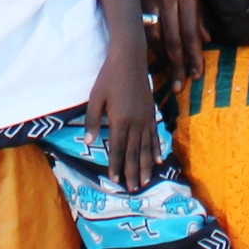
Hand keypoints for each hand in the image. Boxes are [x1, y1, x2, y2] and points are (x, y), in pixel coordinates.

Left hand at [86, 50, 161, 192]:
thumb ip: (93, 121)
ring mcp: (145, 118)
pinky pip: (154, 136)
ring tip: (144, 181)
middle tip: (132, 189)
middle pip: (133, 153)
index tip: (115, 181)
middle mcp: (135, 123)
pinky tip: (157, 161)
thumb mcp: (96, 97)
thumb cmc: (109, 77)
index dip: (116, 166)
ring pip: (145, 148)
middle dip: (132, 172)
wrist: (130, 58)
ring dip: (144, 166)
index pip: (117, 149)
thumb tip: (90, 143)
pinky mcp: (151, 113)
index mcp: (120, 120)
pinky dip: (155, 149)